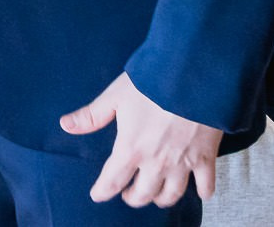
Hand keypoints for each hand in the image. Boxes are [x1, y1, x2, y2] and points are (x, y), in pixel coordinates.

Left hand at [60, 72, 220, 209]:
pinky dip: (202, 192)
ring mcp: (183, 163)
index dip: (102, 192)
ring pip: (171, 195)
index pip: (112, 182)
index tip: (98, 195)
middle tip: (128, 193)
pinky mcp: (206, 158)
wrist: (193, 75)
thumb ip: (92, 115)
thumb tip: (66, 125)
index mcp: (131, 148)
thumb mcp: (116, 95)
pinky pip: (206, 186)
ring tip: (156, 193)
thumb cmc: (152, 82)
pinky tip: (198, 190)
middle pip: (142, 195)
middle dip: (132, 197)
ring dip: (161, 198)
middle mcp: (156, 162)